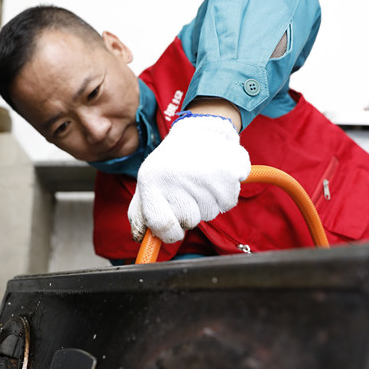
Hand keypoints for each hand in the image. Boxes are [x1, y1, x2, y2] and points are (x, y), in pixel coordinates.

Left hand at [128, 113, 250, 242]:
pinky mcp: (228, 171)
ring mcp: (203, 174)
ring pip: (210, 213)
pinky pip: (228, 203)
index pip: (161, 225)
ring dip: (207, 202)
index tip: (174, 229)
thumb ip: (140, 213)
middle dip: (191, 212)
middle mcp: (176, 177)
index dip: (170, 233)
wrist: (198, 129)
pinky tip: (215, 178)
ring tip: (201, 180)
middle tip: (188, 190)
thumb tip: (143, 238)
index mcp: (152, 181)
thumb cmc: (170, 163)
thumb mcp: (148, 182)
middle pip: (190, 221)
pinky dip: (224, 195)